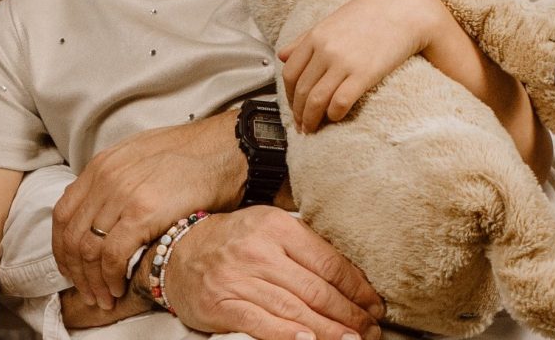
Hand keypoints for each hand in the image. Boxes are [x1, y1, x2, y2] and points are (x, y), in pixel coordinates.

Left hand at [52, 109, 245, 307]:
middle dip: (75, 272)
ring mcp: (122, 193)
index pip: (63, 214)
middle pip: (71, 236)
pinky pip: (111, 255)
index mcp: (103, 163)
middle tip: (89, 292)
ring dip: (92, 281)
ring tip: (105, 297)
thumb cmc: (194, 153)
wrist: (226, 148)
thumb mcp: (142, 155)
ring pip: (87, 250)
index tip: (74, 268)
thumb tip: (102, 207)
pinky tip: (118, 287)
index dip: (63, 249)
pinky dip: (109, 278)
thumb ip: (117, 177)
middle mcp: (106, 177)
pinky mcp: (142, 212)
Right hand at [162, 206, 383, 339]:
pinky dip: (288, 336)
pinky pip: (262, 323)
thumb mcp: (269, 228)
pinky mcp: (224, 303)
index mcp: (278, 226)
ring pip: (296, 310)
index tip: (373, 304)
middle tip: (371, 329)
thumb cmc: (234, 241)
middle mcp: (261, 250)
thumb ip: (303, 246)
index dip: (356, 287)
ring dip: (329, 331)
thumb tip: (349, 276)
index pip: (328, 261)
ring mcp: (240, 278)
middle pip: (316, 289)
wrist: (181, 252)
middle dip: (349, 314)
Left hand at [278, 0, 445, 132]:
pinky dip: (334, 115)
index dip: (288, 95)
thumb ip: (305, 38)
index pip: (290, 72)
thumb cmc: (372, 13)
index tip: (294, 106)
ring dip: (311, 120)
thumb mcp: (334, 21)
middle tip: (302, 125)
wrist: (406, 10)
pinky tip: (336, 118)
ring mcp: (344, 62)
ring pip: (316, 100)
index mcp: (316, 35)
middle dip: (299, 112)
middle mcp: (326, 49)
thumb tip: (281, 55)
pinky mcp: (364, 73)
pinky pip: (340, 102)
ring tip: (314, 129)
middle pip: (301, 90)